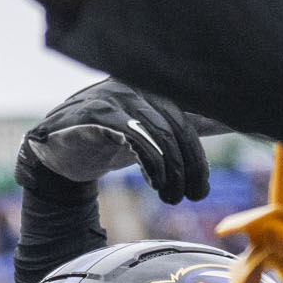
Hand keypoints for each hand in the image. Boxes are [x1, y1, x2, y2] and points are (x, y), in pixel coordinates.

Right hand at [18, 79, 213, 203]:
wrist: (54, 150)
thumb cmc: (107, 139)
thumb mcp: (149, 133)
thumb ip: (182, 126)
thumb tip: (228, 120)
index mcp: (153, 88)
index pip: (192, 115)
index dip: (208, 143)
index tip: (212, 174)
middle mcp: (137, 86)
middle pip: (179, 126)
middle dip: (192, 166)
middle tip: (195, 195)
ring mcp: (115, 98)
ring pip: (160, 134)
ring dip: (172, 172)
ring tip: (173, 197)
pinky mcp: (97, 114)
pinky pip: (135, 138)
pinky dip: (152, 164)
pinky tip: (155, 184)